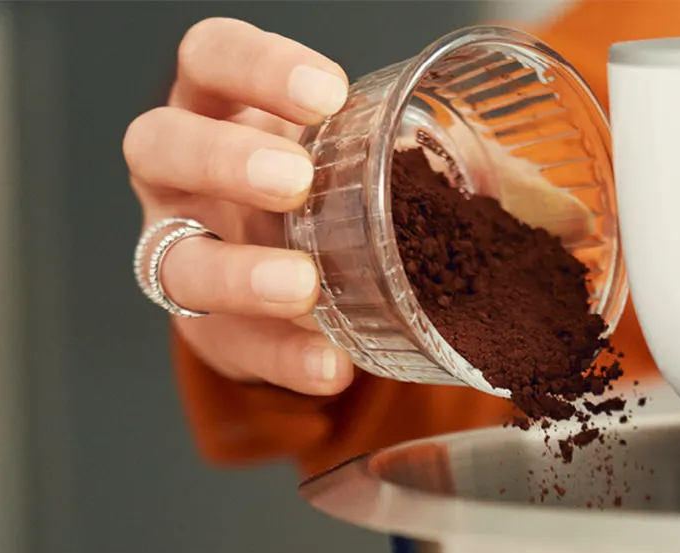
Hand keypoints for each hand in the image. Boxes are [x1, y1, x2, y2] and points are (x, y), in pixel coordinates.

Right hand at [124, 18, 355, 394]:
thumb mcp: (342, 161)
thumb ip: (389, 156)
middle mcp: (177, 177)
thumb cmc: (315, 195)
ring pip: (174, 259)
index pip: (209, 59)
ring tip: (304, 287)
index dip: (256, 68)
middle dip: (224, 161)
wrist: (282, 284)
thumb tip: (521, 178)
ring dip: (240, 274)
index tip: (328, 95)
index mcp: (213, 110)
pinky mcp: (204, 328)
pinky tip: (331, 365)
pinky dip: (285, 357)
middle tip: (294, 183)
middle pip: (159, 146)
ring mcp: (179, 254)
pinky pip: (232, 344)